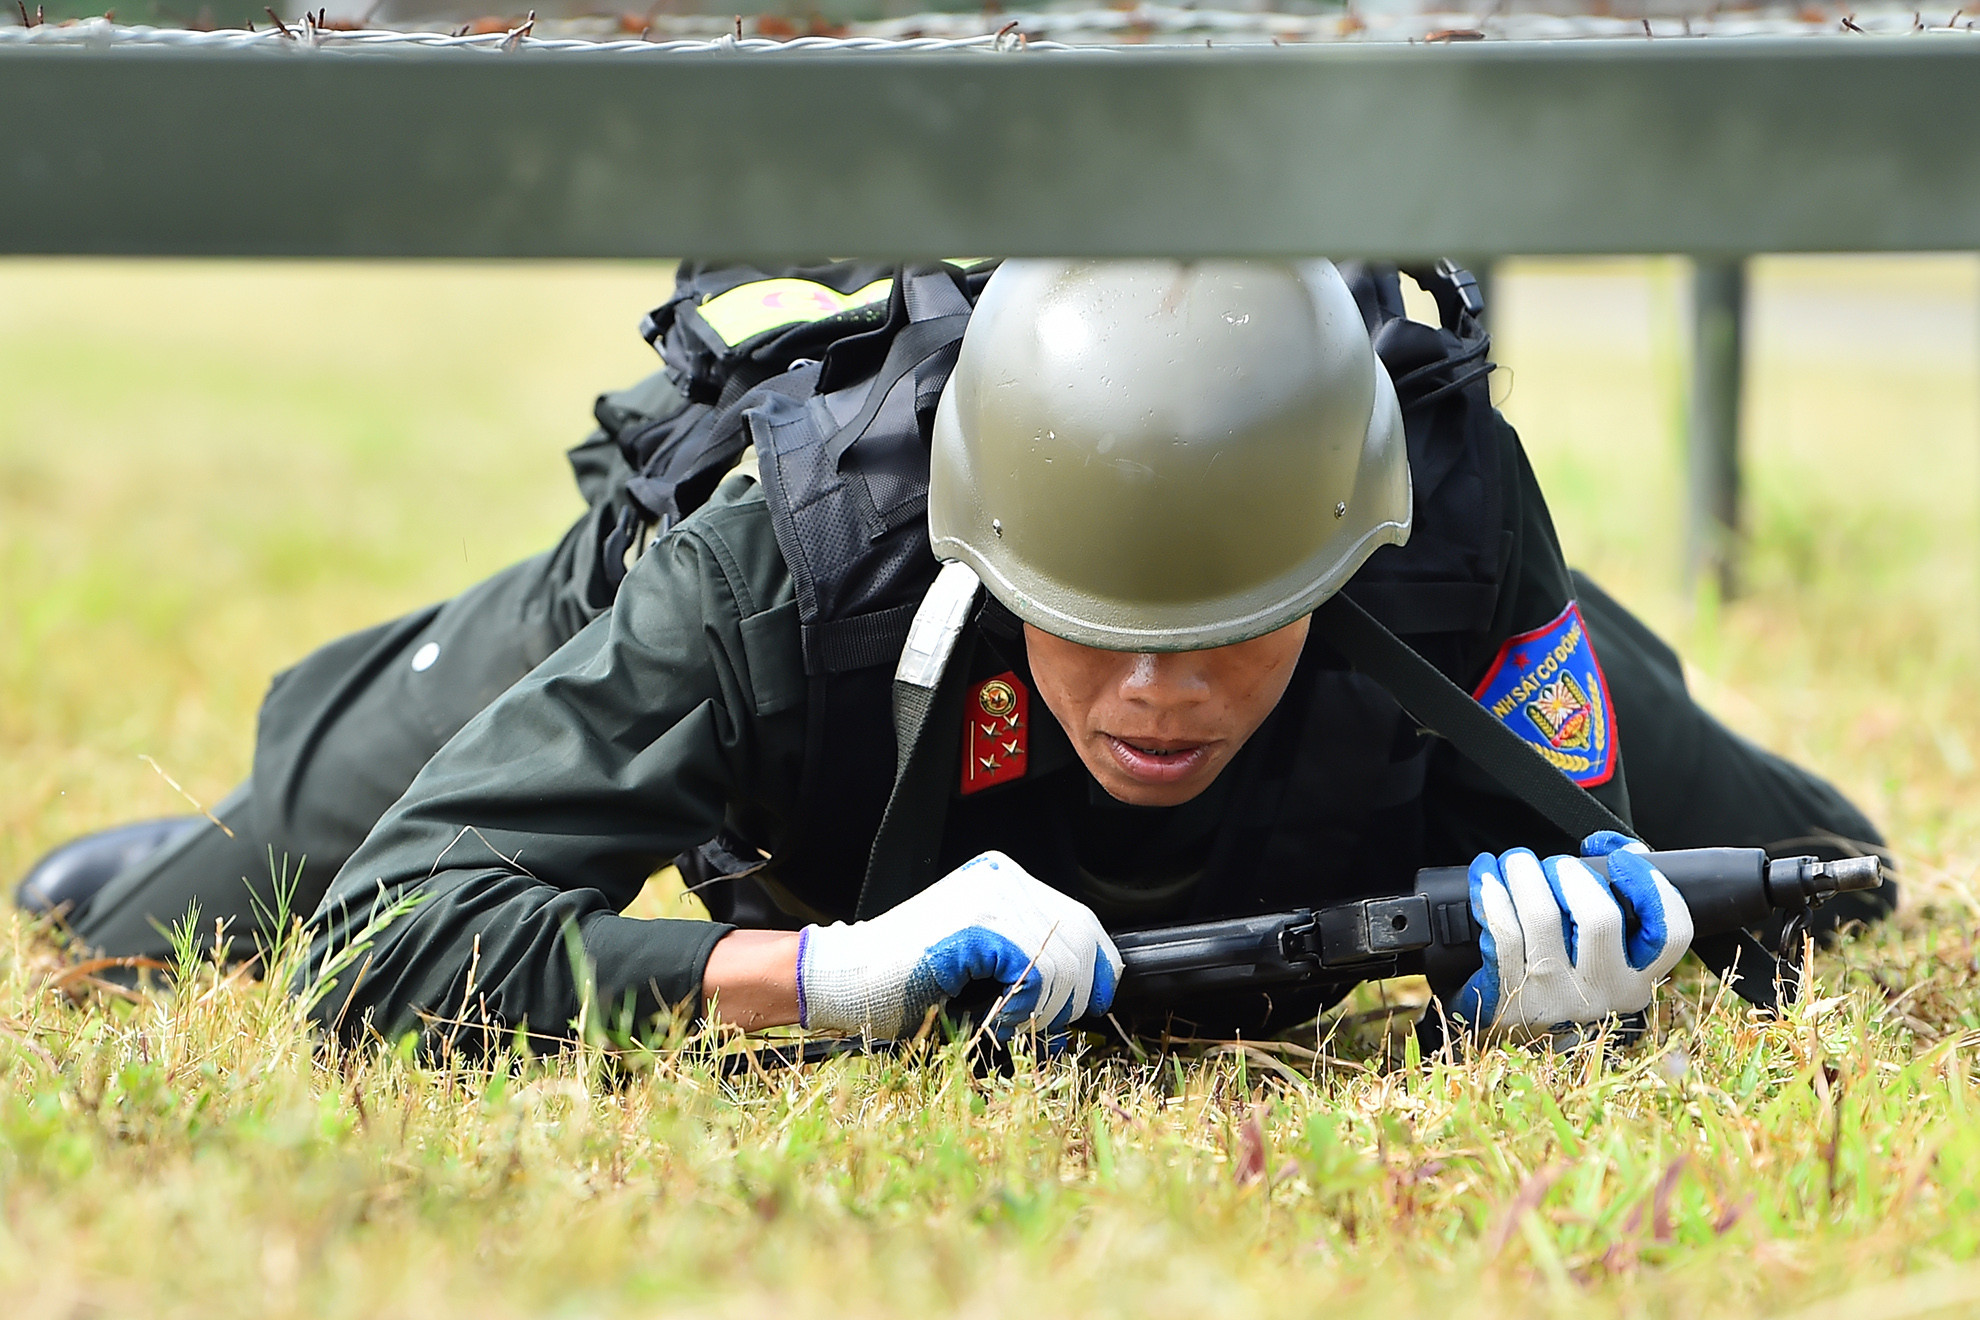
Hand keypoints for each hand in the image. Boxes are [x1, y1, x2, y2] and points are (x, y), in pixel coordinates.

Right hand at [797, 851, 1122, 1041]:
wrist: (847, 978)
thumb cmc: (907, 980)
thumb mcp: (984, 968)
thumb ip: (1031, 970)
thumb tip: (1087, 1001)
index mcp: (1005, 881)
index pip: (1079, 920)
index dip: (1096, 966)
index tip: (1093, 1003)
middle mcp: (1003, 879)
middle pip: (1077, 939)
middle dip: (1073, 996)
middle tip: (1046, 1030)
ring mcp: (990, 898)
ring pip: (1061, 962)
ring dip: (1045, 1010)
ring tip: (1012, 1028)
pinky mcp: (977, 926)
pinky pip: (1032, 973)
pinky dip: (1023, 1007)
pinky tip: (997, 1021)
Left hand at [1452, 831, 1692, 1034]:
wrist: (1506, 1026)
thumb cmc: (1559, 970)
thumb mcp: (1599, 947)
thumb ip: (1618, 897)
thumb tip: (1613, 848)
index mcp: (1636, 978)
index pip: (1671, 934)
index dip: (1652, 887)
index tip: (1622, 860)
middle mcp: (1602, 993)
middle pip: (1600, 918)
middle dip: (1571, 873)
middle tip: (1553, 865)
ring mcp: (1555, 997)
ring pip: (1543, 917)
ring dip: (1525, 874)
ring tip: (1516, 863)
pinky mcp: (1510, 995)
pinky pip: (1502, 931)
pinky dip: (1491, 894)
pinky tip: (1486, 877)